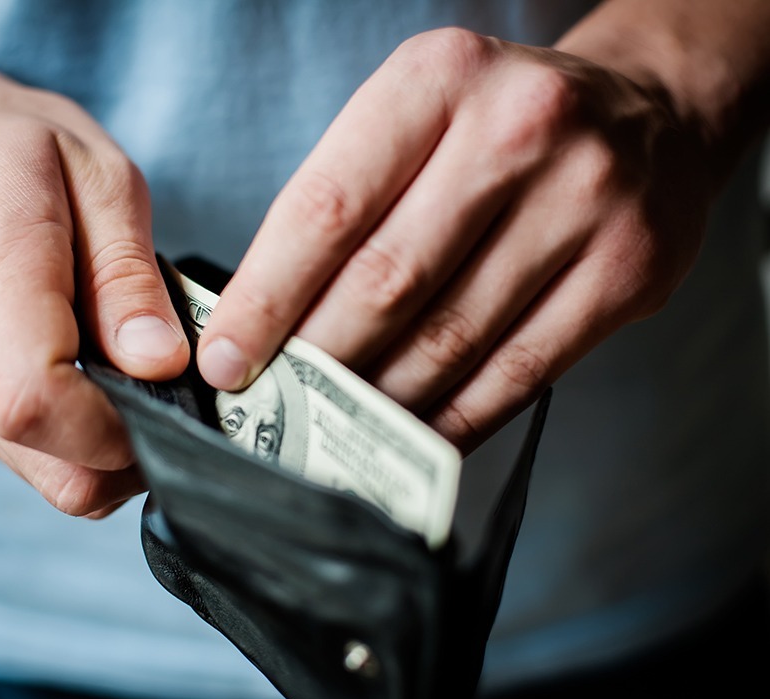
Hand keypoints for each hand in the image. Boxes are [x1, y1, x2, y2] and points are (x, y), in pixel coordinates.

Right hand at [0, 84, 188, 515]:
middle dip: (132, 451)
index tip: (169, 391)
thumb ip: (127, 277)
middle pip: (52, 463)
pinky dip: (81, 440)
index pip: (35, 399)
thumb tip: (159, 364)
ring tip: (135, 375)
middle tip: (174, 391)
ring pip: (48, 475)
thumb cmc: (14, 152)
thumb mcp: (99, 178)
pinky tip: (99, 379)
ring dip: (110, 449)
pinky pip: (33, 455)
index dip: (115, 425)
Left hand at [197, 27, 712, 454]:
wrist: (649, 113)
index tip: (226, 360)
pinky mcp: (628, 271)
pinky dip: (453, 419)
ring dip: (377, 402)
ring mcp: (583, 202)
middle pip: (386, 282)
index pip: (327, 210)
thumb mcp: (418, 113)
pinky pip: (518, 373)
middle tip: (272, 408)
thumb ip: (348, 200)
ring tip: (329, 433)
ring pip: (450, 337)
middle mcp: (517, 130)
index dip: (266, 299)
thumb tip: (270, 321)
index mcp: (439, 79)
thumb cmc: (502, 122)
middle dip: (315, 361)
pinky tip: (408, 440)